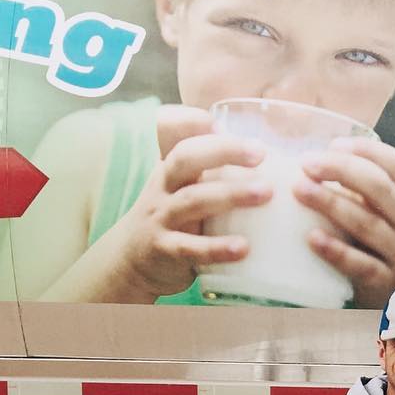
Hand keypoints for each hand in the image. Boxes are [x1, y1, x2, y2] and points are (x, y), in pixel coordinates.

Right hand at [101, 106, 273, 302]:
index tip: (243, 133)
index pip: (183, 140)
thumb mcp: (181, 191)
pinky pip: (191, 247)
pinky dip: (216, 248)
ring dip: (230, 195)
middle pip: (186, 159)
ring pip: (193, 200)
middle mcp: (163, 189)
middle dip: (224, 151)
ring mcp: (161, 218)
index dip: (207, 132)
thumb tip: (259, 155)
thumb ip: (209, 174)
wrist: (129, 262)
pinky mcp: (164, 250)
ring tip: (265, 193)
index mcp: (171, 171)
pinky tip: (243, 248)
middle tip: (261, 154)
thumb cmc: (170, 221)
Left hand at [296, 139, 394, 306]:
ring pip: (367, 224)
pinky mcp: (384, 283)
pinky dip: (337, 251)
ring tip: (300, 190)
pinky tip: (313, 238)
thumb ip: (361, 193)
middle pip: (379, 188)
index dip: (366, 150)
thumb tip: (314, 160)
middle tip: (306, 163)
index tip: (334, 144)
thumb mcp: (384, 220)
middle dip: (342, 170)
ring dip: (332, 204)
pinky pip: (361, 265)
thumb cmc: (383, 253)